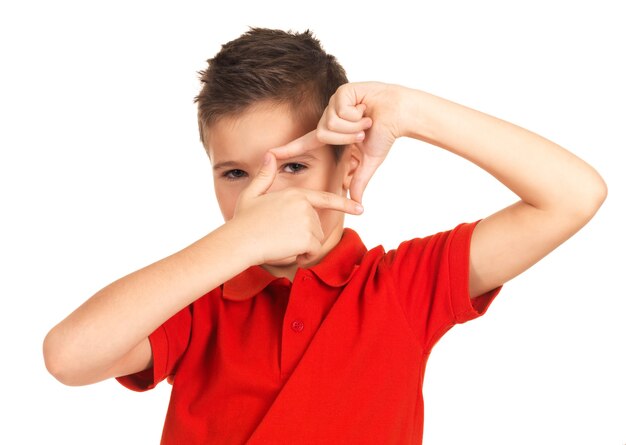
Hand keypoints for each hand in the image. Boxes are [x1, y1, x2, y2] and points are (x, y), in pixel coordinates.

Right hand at [230, 152, 363, 266]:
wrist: (239, 241)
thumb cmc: (242, 221)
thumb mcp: (252, 194)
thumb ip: (264, 176)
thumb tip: (269, 154)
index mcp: (295, 194)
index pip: (326, 199)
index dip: (345, 204)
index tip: (360, 208)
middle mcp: (305, 205)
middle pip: (316, 228)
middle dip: (303, 238)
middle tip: (279, 238)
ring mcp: (308, 220)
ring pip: (315, 242)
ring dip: (301, 248)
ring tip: (280, 244)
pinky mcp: (308, 237)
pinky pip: (312, 252)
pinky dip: (302, 257)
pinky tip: (285, 252)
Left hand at [270, 81, 405, 202]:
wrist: (400, 113)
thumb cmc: (385, 133)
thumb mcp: (369, 161)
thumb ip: (359, 181)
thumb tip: (358, 203)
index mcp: (332, 132)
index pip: (305, 143)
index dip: (287, 150)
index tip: (268, 155)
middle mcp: (329, 117)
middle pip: (323, 134)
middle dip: (346, 137)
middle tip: (363, 132)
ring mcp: (334, 103)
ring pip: (331, 123)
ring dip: (354, 126)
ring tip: (366, 119)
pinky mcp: (341, 92)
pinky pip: (341, 111)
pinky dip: (357, 115)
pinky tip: (366, 108)